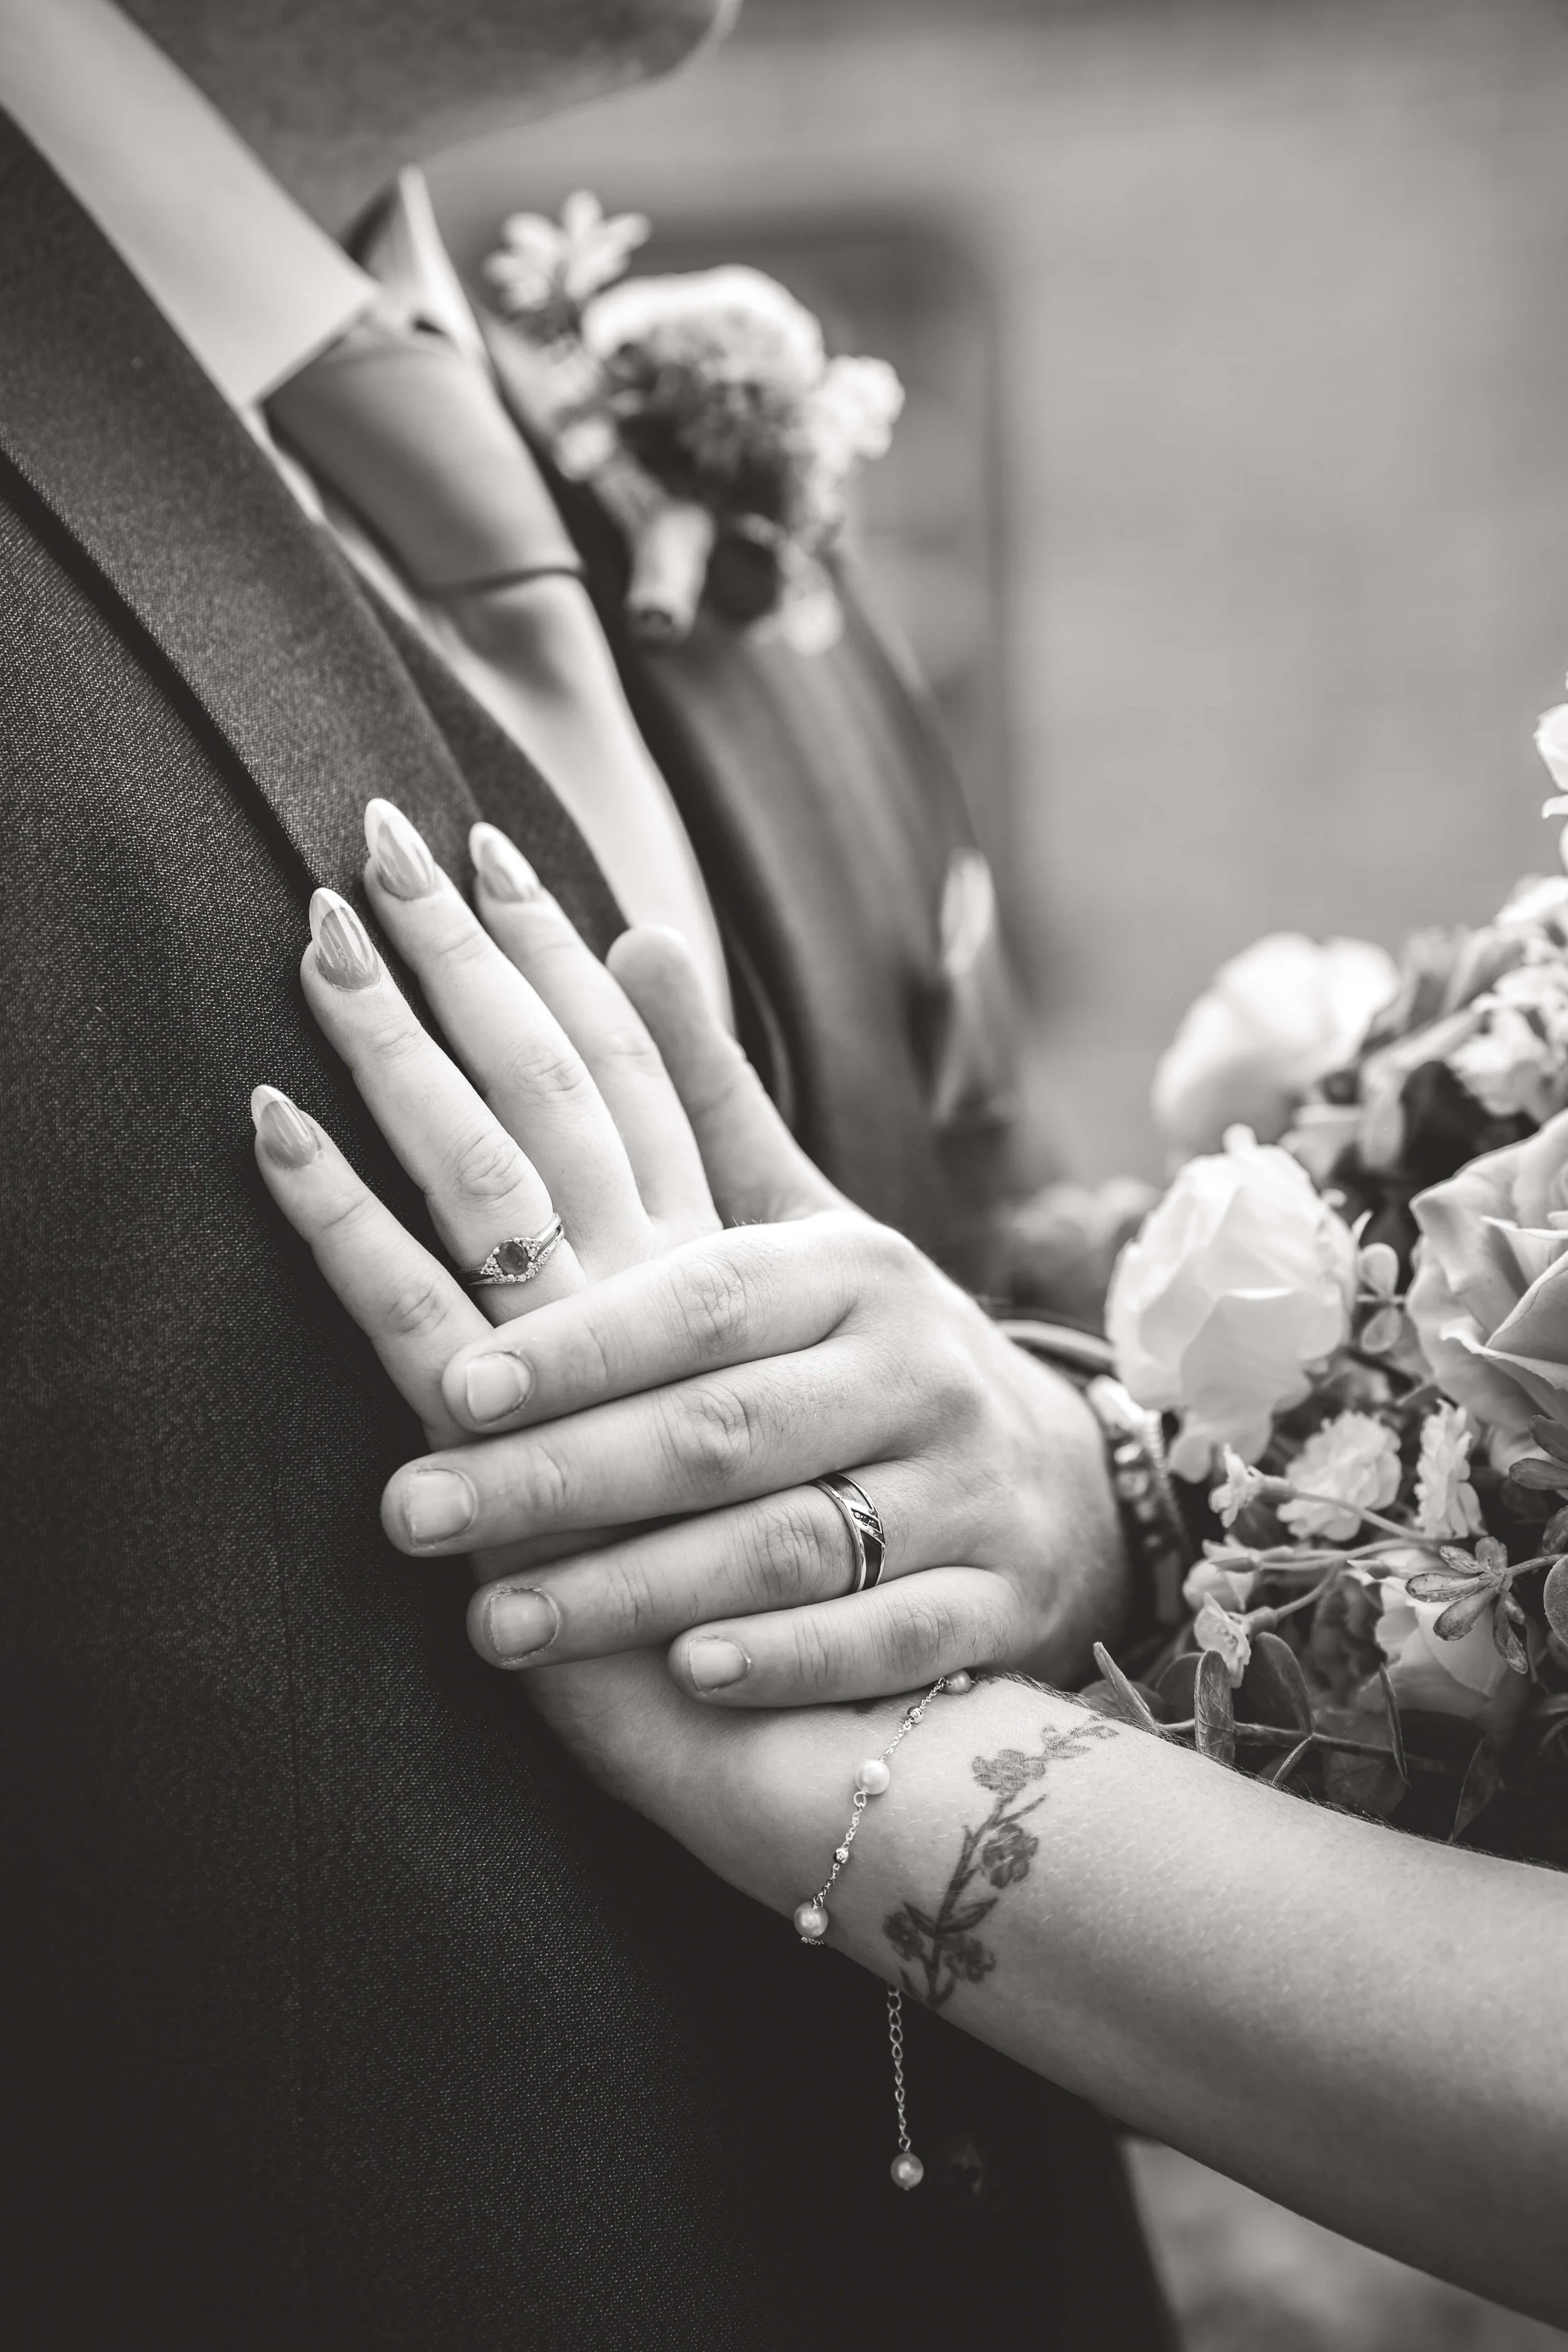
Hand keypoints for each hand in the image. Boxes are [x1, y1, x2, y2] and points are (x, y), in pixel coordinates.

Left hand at [256, 797, 1130, 1703]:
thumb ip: (704, 1103)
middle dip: (559, 1478)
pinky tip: (690, 1677)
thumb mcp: (807, 1227)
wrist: (1059, 1486)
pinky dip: (791, 1660)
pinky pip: (890, 1636)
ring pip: (788, 1544)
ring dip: (637, 1589)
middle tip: (412, 1516)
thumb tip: (629, 930)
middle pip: (721, 1431)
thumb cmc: (875, 1353)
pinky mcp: (1000, 1598)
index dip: (576, 1344)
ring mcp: (966, 1488)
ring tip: (494, 1624)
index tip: (446, 1388)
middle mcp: (916, 1369)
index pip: (701, 1302)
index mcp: (853, 1272)